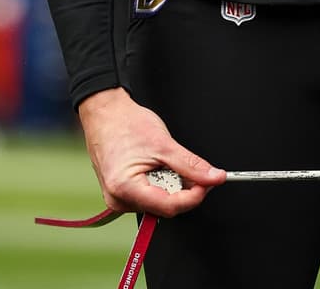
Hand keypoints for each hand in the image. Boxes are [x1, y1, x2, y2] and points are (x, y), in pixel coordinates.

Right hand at [77, 87, 225, 217]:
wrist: (104, 113)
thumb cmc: (125, 124)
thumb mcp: (164, 144)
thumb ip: (191, 165)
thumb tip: (214, 177)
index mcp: (125, 188)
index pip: (170, 206)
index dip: (195, 195)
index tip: (209, 182)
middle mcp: (118, 199)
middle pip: (166, 207)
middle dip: (183, 189)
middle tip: (192, 168)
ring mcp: (118, 198)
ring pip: (158, 203)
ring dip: (171, 186)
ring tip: (165, 162)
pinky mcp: (121, 194)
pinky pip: (149, 197)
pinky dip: (160, 184)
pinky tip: (156, 167)